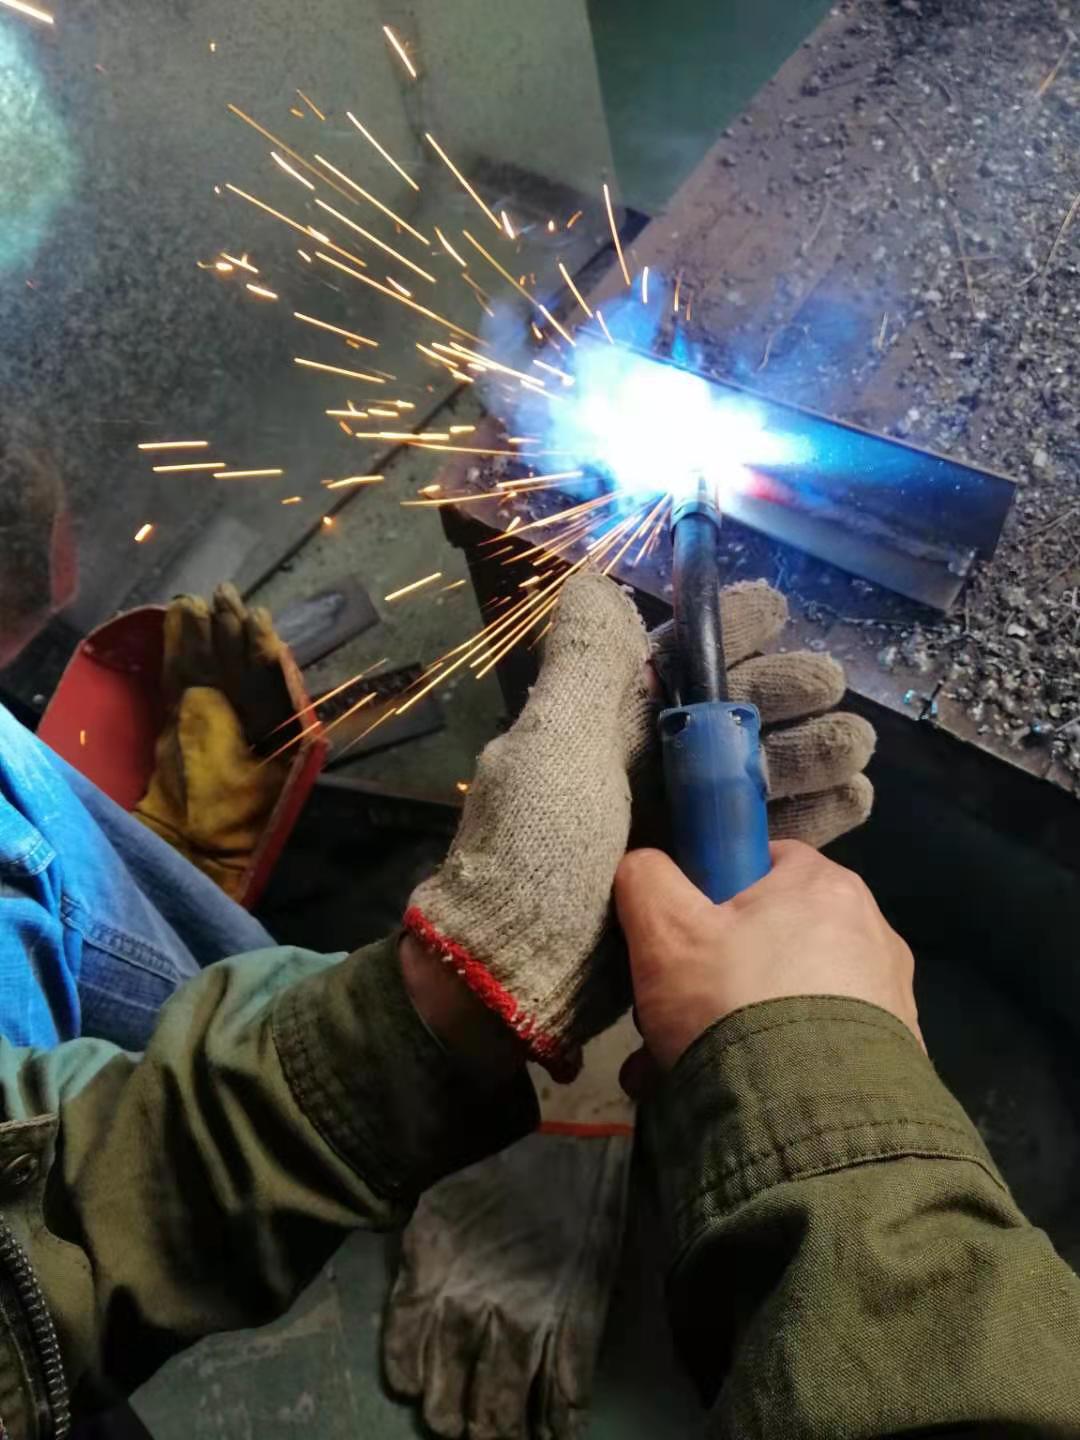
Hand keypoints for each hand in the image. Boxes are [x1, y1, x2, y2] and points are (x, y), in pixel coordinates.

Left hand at [405, 572, 875, 1079]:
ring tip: (855, 743)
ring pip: (759, 774)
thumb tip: (596, 581)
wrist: (520, 975)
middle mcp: (645, 768)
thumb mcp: (552, 751)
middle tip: (829, 682)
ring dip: (810, 752)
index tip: (774, 610)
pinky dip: (815, 819)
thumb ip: (584, 668)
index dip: (725, 634)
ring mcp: (678, 826)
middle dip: (783, 693)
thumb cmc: (536, 854)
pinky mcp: (706, 879)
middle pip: (729, 717)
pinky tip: (855, 799)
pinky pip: (771, 839)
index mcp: (607, 727)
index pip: (675, 664)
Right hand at [615, 841, 919, 1071]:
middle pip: (773, 935)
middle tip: (669, 1015)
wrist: (810, 1127)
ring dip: (732, 1025)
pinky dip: (773, 1063)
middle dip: (714, 975)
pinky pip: (817, 1045)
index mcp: (826, 885)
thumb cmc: (733, 1003)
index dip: (714, 889)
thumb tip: (643, 865)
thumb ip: (646, 880)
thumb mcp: (665, 932)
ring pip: (787, 997)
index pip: (764, 859)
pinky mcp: (895, 1059)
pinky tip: (728, 1095)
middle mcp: (872, 932)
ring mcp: (890, 998)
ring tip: (681, 1070)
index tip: (682, 933)